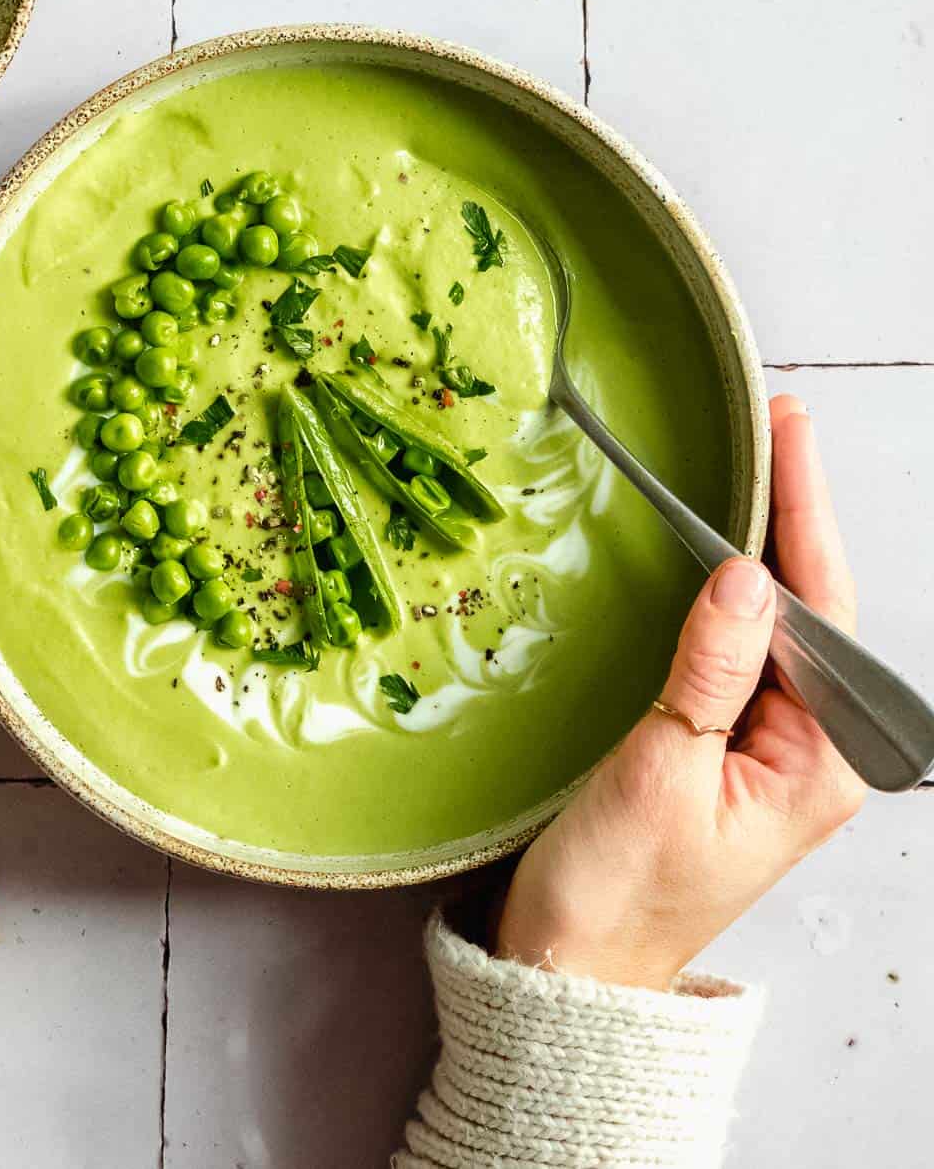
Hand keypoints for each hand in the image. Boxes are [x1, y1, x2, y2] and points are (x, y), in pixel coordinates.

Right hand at [495, 395, 865, 989]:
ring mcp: (773, 749)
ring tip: (758, 464)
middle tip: (775, 424)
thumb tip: (746, 572)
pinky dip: (733, 593)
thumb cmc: (615, 890)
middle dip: (796, 514)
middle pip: (814, 609)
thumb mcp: (659, 774)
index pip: (821, 613)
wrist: (571, 969)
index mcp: (819, 763)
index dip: (804, 514)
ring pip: (781, 626)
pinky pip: (744, 653)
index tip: (788, 433)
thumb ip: (710, 671)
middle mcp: (812, 751)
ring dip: (767, 545)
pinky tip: (722, 550)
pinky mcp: (729, 748)